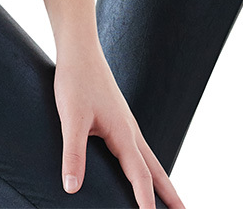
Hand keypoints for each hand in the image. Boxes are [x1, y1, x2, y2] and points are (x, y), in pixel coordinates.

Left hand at [54, 40, 183, 207]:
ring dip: (162, 180)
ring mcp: (127, 122)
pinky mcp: (118, 117)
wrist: (80, 48)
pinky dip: (148, 164)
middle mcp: (130, 130)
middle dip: (170, 194)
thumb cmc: (76, 80)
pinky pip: (139, 147)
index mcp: (123, 133)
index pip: (140, 175)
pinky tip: (139, 165)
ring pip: (150, 158)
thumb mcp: (72, 119)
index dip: (146, 201)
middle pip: (156, 169)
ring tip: (170, 199)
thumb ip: (73, 153)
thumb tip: (72, 188)